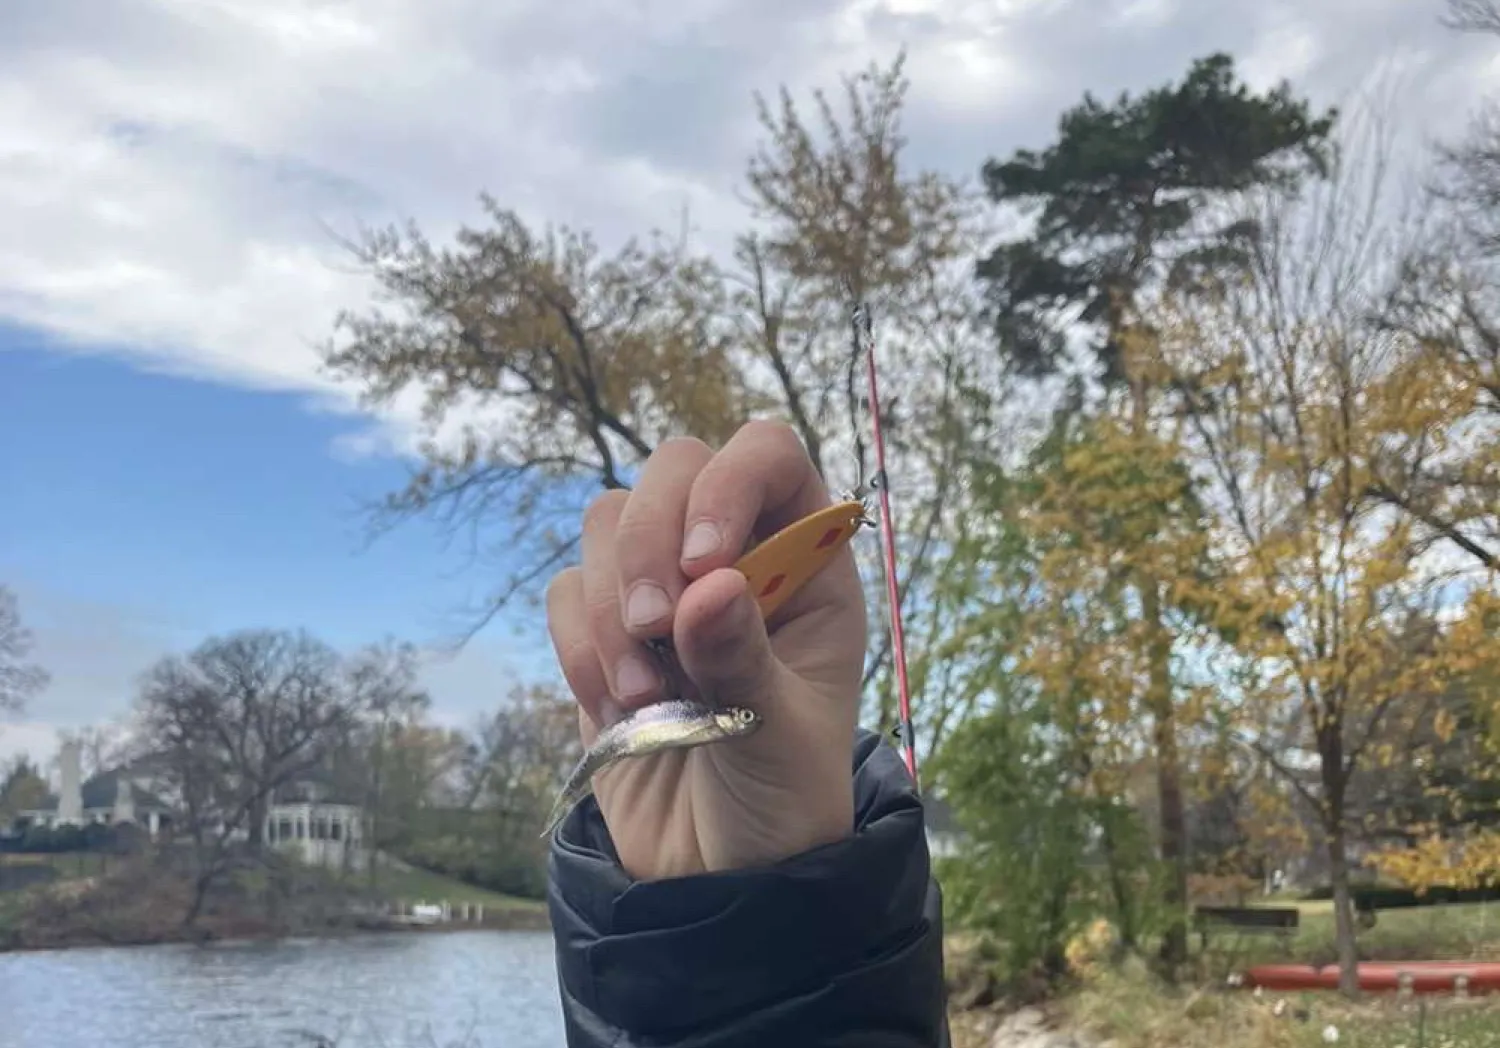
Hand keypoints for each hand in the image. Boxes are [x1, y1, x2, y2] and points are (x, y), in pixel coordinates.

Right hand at [545, 420, 867, 880]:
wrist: (717, 875)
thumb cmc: (781, 802)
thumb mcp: (780, 736)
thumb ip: (744, 660)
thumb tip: (707, 586)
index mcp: (806, 565)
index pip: (769, 455)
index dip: (729, 482)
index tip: (700, 562)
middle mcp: (735, 558)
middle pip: (672, 467)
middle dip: (647, 543)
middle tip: (655, 629)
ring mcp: (666, 591)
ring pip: (609, 523)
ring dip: (611, 607)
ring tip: (645, 698)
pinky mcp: (604, 633)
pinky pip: (567, 592)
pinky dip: (580, 647)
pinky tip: (618, 710)